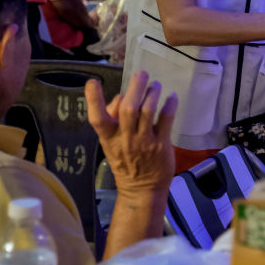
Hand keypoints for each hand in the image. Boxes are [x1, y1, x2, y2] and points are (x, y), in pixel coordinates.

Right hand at [85, 71, 176, 197]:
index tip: (92, 82)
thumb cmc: (125, 162)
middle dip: (135, 87)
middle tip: (141, 74)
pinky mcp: (161, 144)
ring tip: (156, 85)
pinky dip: (169, 105)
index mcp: (109, 138)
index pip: (97, 118)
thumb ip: (113, 121)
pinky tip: (172, 97)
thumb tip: (121, 96)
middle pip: (128, 108)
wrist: (141, 190)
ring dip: (153, 93)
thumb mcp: (111, 144)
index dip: (93, 99)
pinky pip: (166, 120)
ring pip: (148, 111)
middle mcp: (125, 139)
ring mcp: (144, 141)